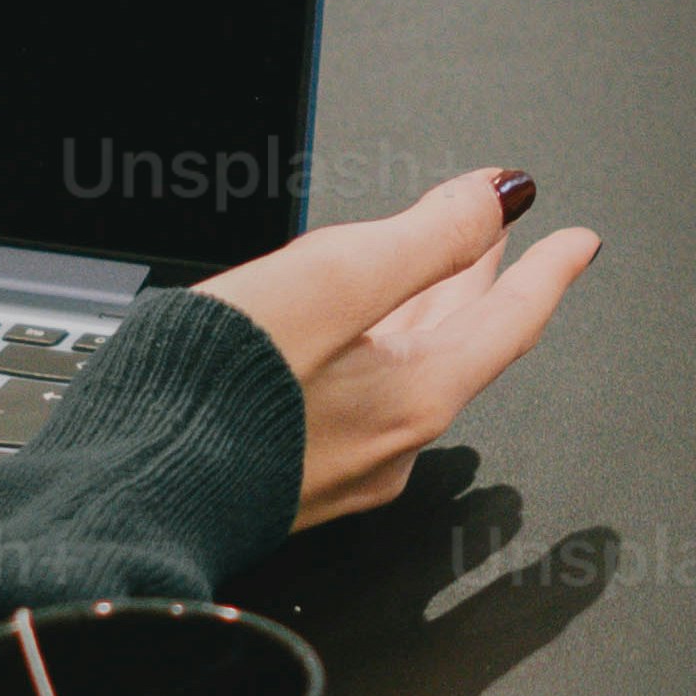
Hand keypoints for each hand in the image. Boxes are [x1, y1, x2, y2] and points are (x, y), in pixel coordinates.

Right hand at [195, 166, 601, 533]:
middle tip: (501, 235)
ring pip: (404, 369)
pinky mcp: (285, 477)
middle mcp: (387, 443)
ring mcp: (336, 467)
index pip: (507, 321)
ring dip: (425, 310)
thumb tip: (497, 197)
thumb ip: (422, 238)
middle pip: (455, 342)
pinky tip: (345, 338)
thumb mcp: (330, 281)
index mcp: (413, 397)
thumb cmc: (215, 396)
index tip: (579, 241)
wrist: (116, 497)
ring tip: (435, 271)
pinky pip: (354, 397)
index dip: (547, 269)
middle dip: (480, 279)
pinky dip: (371, 348)